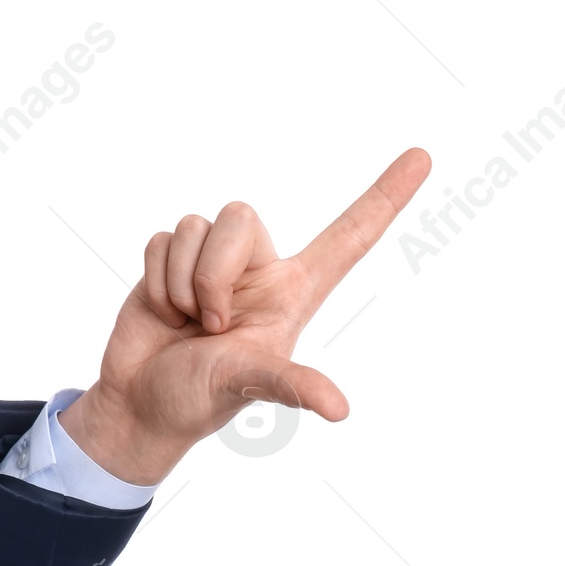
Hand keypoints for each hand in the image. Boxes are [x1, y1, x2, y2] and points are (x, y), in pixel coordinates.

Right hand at [61, 149, 431, 483]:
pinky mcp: (171, 260)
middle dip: (215, 272)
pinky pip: (162, 239)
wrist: (140, 404)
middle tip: (212, 326)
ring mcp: (214, 263)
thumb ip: (292, 385)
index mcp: (294, 294)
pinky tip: (163, 314)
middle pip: (241, 216)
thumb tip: (338, 409)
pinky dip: (155, 281)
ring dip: (181, 281)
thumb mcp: (249, 387)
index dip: (384, 197)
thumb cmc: (199, 401)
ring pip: (195, 226)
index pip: (350, 239)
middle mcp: (259, 270)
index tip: (424, 157)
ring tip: (186, 324)